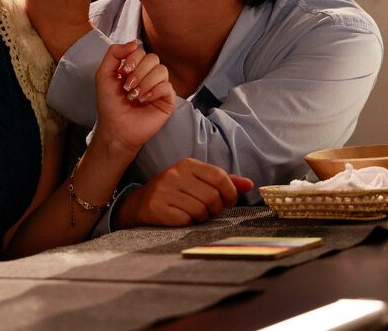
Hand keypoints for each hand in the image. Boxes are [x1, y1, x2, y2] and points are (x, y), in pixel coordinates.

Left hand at [93, 41, 175, 157]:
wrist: (115, 128)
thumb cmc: (109, 104)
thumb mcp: (104, 74)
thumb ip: (114, 53)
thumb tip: (135, 43)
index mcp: (135, 68)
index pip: (141, 52)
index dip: (133, 59)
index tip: (123, 72)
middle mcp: (149, 76)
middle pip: (153, 58)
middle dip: (139, 71)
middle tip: (128, 86)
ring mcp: (159, 87)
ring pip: (162, 70)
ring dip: (145, 82)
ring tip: (134, 95)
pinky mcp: (167, 100)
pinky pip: (167, 86)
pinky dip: (153, 91)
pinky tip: (143, 100)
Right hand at [112, 158, 253, 228]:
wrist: (138, 203)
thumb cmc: (174, 191)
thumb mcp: (197, 180)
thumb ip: (223, 182)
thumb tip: (249, 184)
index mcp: (188, 164)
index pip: (220, 177)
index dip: (230, 193)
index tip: (229, 202)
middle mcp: (175, 175)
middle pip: (212, 197)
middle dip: (216, 208)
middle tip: (210, 210)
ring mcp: (164, 191)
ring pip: (200, 210)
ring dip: (202, 217)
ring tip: (194, 213)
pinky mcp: (157, 208)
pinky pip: (185, 220)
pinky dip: (188, 222)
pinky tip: (181, 217)